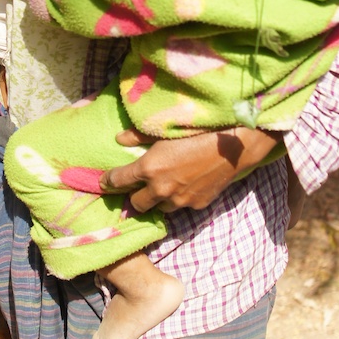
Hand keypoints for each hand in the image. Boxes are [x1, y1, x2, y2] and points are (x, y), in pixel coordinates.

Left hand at [101, 126, 279, 212]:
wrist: (233, 146)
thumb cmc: (198, 131)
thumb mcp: (165, 130)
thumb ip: (138, 136)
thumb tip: (119, 138)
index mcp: (150, 169)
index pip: (118, 180)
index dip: (108, 181)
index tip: (104, 181)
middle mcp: (162, 189)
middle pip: (136, 205)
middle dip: (133, 196)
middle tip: (136, 187)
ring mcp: (180, 200)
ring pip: (159, 208)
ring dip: (157, 200)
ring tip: (162, 186)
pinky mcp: (197, 205)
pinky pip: (181, 206)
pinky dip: (179, 198)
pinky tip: (185, 185)